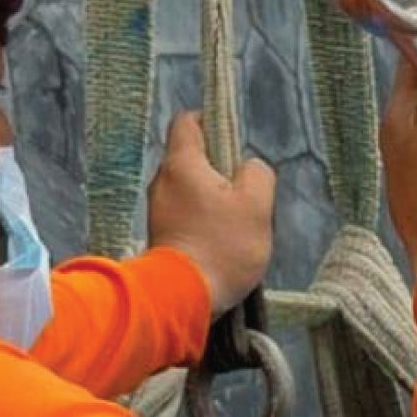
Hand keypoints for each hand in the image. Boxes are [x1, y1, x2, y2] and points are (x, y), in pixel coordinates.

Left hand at [148, 113, 276, 315]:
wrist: (185, 296)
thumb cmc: (222, 246)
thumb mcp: (257, 205)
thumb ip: (258, 174)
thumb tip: (251, 167)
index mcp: (182, 162)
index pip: (188, 121)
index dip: (211, 121)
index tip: (231, 139)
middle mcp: (162, 180)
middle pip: (191, 159)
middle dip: (219, 170)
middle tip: (244, 195)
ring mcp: (157, 209)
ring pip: (189, 189)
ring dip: (212, 200)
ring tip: (235, 226)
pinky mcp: (160, 235)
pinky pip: (184, 215)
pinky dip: (202, 221)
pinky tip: (220, 244)